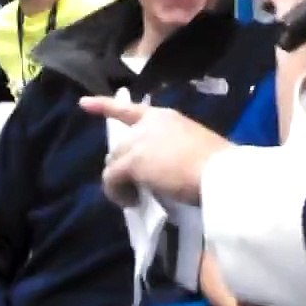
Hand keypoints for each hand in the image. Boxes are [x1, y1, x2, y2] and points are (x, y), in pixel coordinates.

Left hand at [76, 99, 230, 206]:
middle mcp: (149, 124)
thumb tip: (164, 171)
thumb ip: (175, 151)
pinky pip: (111, 179)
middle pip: (120, 145)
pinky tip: (132, 202)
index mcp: (167, 118)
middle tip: (138, 186)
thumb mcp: (194, 148)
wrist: (221, 173)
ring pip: (113, 162)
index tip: (83, 103)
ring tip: (136, 197)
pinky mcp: (132, 162)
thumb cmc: (219, 163)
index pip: (130, 109)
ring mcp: (139, 142)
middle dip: (123, 165)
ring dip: (120, 181)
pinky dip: (117, 193)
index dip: (104, 106)